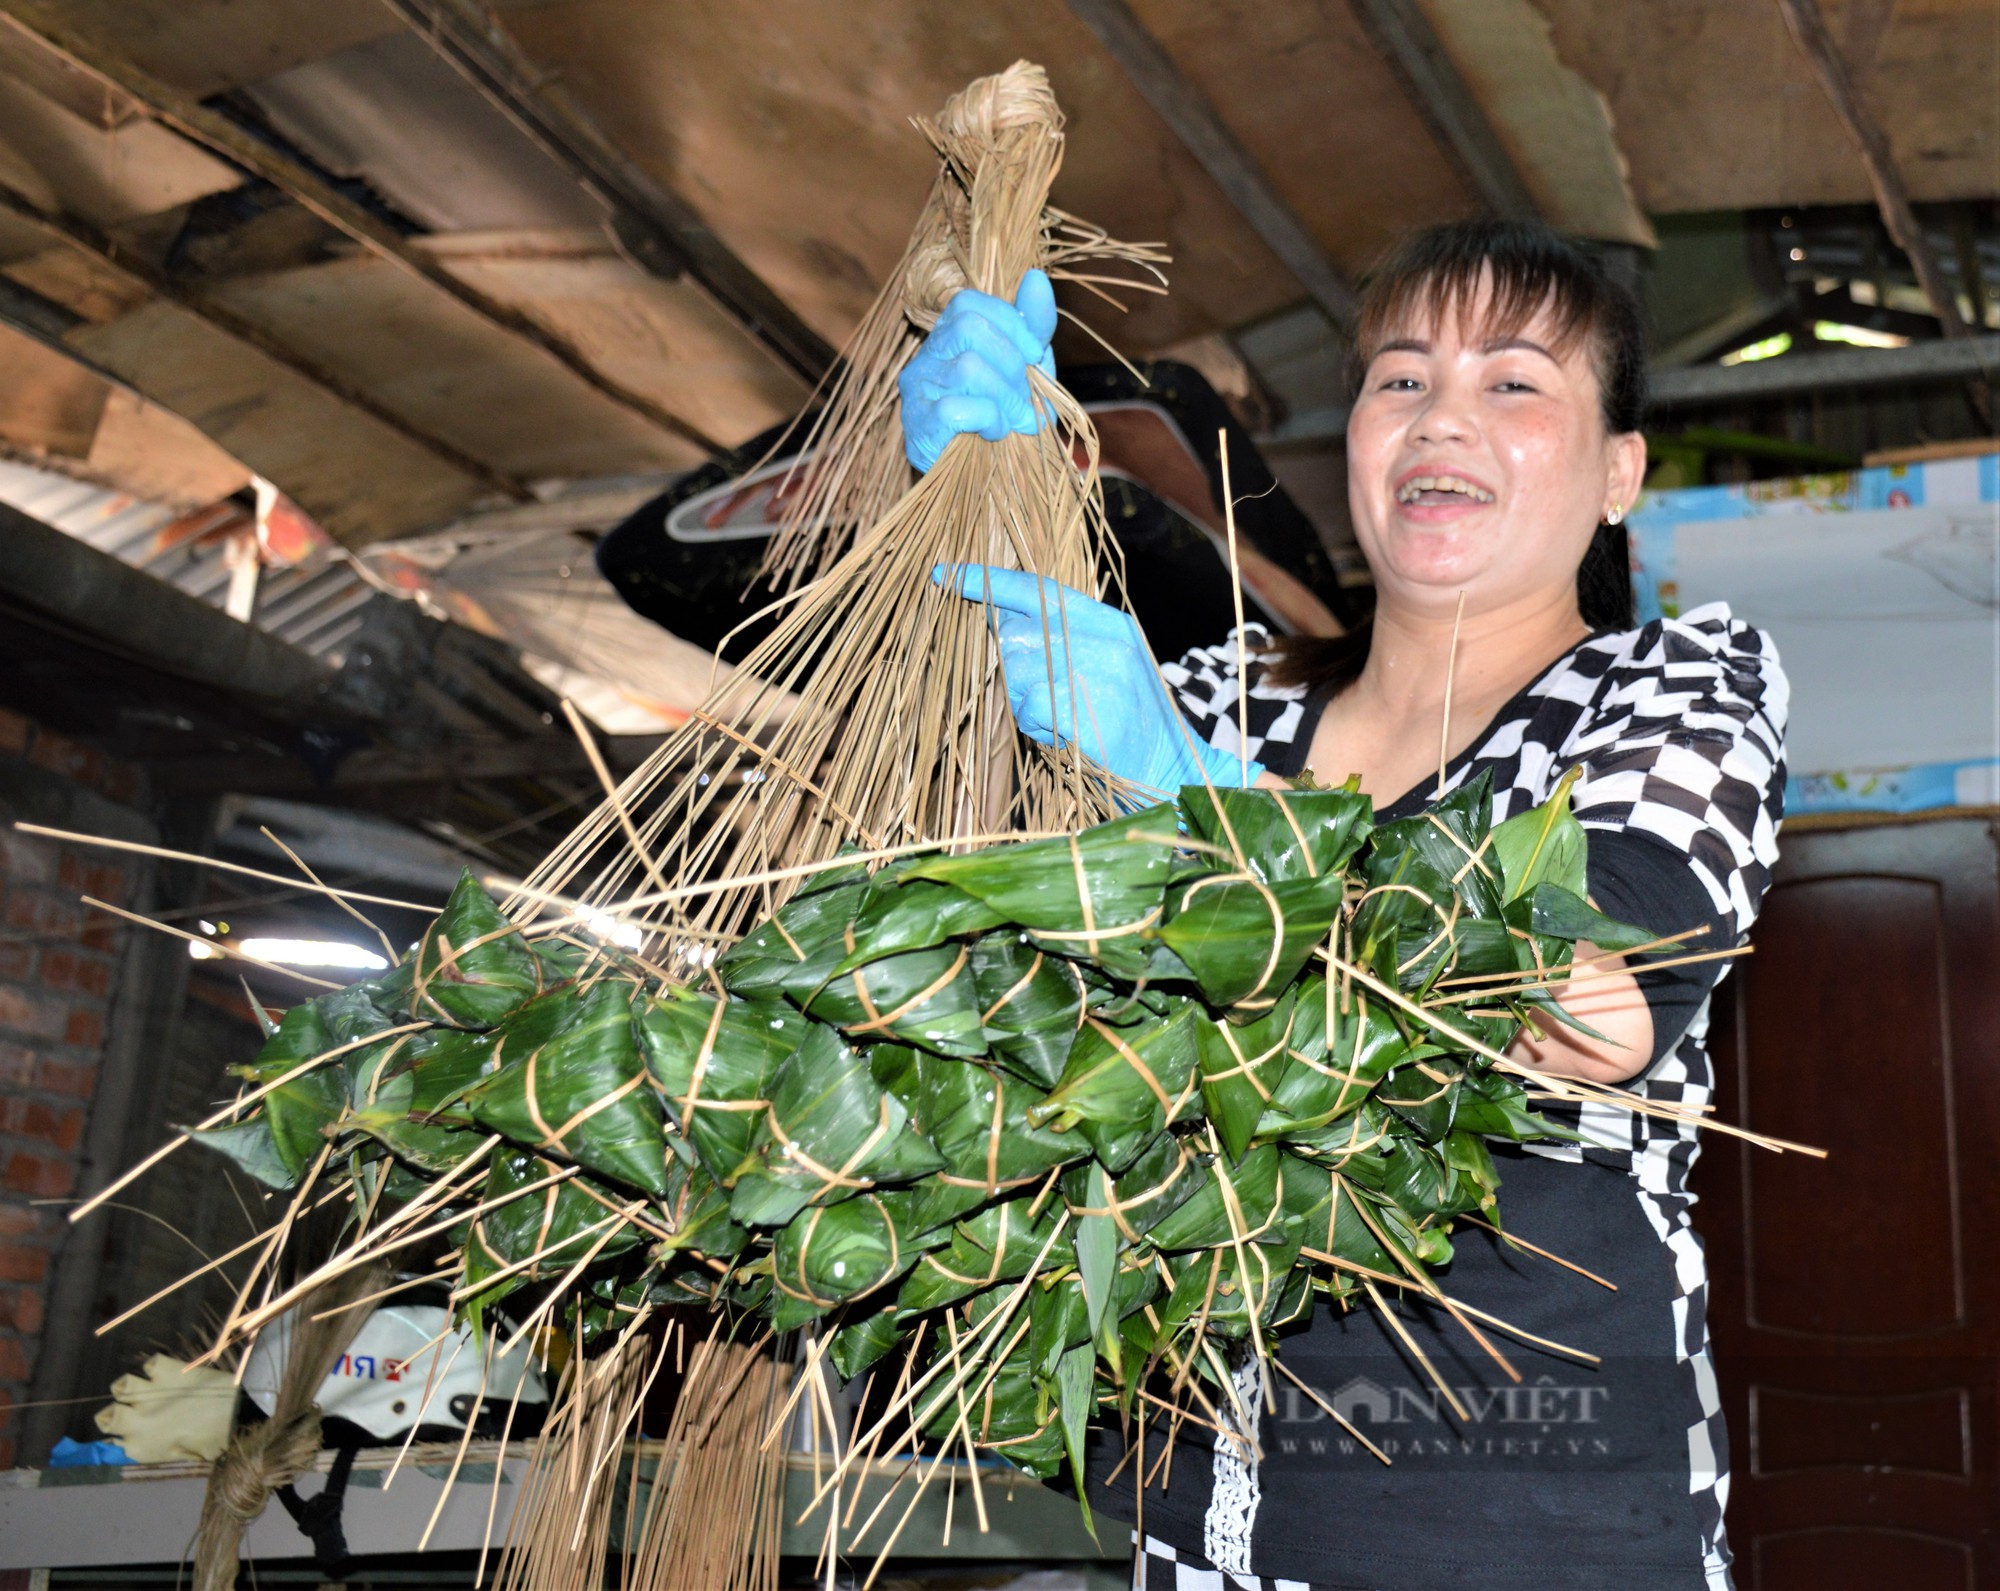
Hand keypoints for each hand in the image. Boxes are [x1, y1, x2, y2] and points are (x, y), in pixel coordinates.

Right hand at [898, 271, 1057, 472]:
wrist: (994, 480)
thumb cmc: (1008, 419)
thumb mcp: (1028, 369)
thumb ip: (1033, 327)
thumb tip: (1036, 277)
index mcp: (949, 337)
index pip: (969, 302)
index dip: (1010, 323)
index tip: (1035, 356)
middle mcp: (925, 357)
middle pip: (969, 328)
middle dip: (1012, 363)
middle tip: (1028, 399)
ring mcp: (916, 391)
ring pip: (968, 368)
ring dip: (1006, 398)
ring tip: (1016, 422)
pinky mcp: (916, 426)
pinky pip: (956, 408)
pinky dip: (987, 420)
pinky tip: (993, 434)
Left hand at [936, 565, 1264, 794]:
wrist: (1171, 771)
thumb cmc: (1129, 722)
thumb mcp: (1107, 664)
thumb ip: (1062, 637)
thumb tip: (1000, 618)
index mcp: (1109, 623)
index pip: (1038, 588)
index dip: (988, 581)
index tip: (946, 575)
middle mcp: (1105, 640)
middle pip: (1017, 634)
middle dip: (1011, 667)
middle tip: (1040, 696)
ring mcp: (1099, 675)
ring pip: (1015, 671)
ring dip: (1022, 701)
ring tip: (1058, 718)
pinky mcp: (1088, 713)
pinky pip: (1028, 707)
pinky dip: (1034, 725)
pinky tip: (1061, 734)